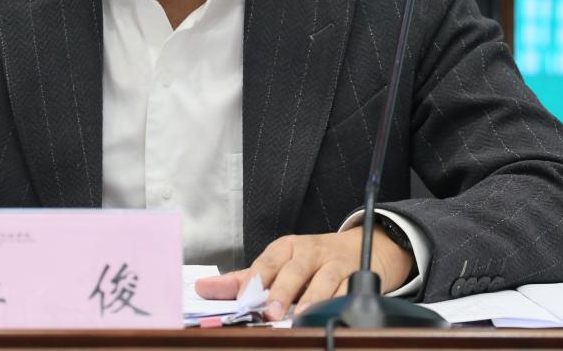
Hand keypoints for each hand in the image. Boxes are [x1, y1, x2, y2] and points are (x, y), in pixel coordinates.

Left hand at [194, 226, 413, 320]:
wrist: (361, 247)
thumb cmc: (310, 260)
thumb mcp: (277, 264)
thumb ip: (241, 280)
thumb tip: (202, 288)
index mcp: (286, 247)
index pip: (268, 261)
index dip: (256, 280)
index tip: (245, 299)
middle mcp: (309, 251)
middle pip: (294, 270)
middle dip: (282, 291)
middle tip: (271, 312)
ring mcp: (334, 263)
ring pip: (323, 279)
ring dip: (313, 298)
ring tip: (302, 315)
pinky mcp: (356, 275)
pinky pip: (348, 289)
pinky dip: (340, 301)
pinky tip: (331, 313)